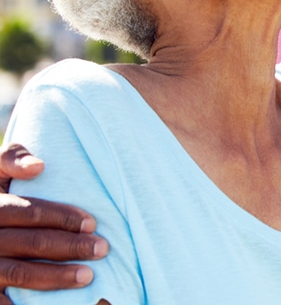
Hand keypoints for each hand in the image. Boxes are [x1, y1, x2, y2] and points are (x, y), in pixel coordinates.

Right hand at [0, 143, 106, 303]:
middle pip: (31, 242)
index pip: (27, 211)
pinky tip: (53, 304)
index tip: (91, 222)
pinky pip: (2, 301)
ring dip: (56, 276)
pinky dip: (25, 304)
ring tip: (88, 276)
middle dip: (70, 246)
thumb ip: (9, 159)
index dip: (61, 217)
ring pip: (19, 273)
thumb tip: (39, 165)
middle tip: (102, 248)